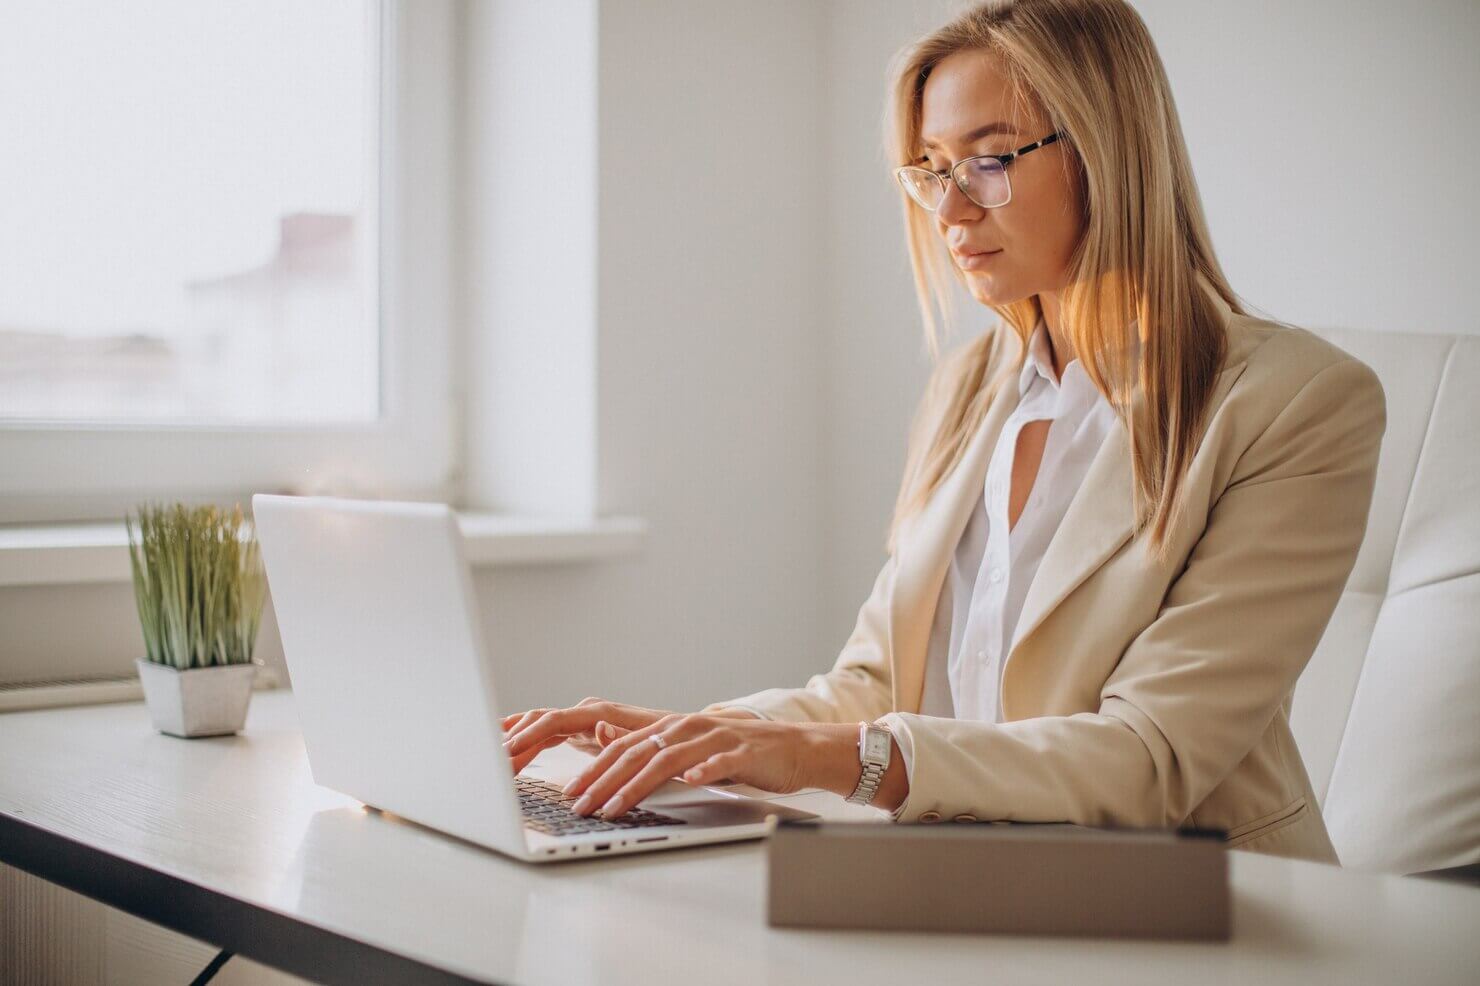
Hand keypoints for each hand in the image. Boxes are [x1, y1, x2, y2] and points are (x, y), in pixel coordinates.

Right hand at [501, 698, 673, 775]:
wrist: (687, 736)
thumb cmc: (670, 741)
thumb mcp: (652, 742)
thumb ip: (622, 736)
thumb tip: (599, 726)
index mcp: (600, 713)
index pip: (554, 720)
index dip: (528, 735)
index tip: (506, 750)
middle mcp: (588, 713)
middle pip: (540, 722)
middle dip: (513, 741)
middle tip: (487, 763)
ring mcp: (583, 721)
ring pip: (539, 727)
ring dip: (515, 742)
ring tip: (488, 760)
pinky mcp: (582, 732)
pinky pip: (546, 733)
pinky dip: (525, 739)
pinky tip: (504, 743)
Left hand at [555, 713, 856, 819]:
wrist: (794, 748)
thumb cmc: (740, 755)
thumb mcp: (692, 754)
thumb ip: (657, 757)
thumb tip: (615, 764)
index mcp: (673, 729)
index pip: (624, 747)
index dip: (594, 769)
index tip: (571, 793)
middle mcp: (689, 728)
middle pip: (638, 753)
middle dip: (604, 781)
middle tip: (580, 805)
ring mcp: (716, 739)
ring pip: (669, 759)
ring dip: (638, 784)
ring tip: (615, 806)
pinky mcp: (745, 753)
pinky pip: (721, 761)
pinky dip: (703, 770)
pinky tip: (690, 781)